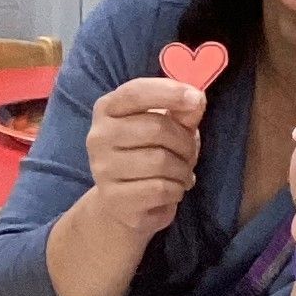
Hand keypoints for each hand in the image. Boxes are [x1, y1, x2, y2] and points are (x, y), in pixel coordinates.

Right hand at [83, 77, 206, 238]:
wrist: (124, 203)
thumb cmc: (148, 155)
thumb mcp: (167, 128)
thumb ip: (181, 112)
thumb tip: (197, 99)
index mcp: (108, 109)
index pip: (136, 92)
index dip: (170, 93)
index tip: (196, 99)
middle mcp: (99, 136)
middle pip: (156, 128)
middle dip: (185, 142)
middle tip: (190, 154)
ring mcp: (102, 168)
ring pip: (161, 161)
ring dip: (183, 169)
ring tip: (181, 174)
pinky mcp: (114, 198)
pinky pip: (160, 189)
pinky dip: (176, 189)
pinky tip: (173, 190)